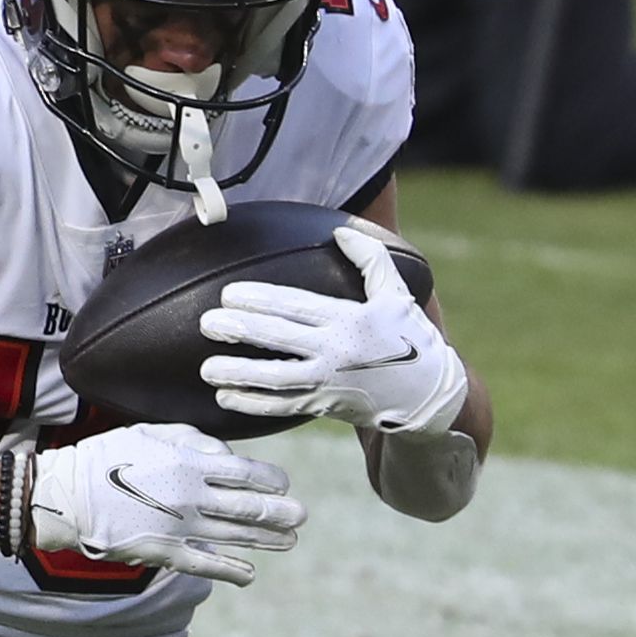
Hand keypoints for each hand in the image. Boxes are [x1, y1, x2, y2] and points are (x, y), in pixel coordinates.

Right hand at [27, 422, 302, 588]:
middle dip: (280, 513)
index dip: (271, 480)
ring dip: (267, 540)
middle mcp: (192, 496)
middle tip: (300, 516)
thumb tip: (226, 453)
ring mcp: (180, 527)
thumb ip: (192, 440)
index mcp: (189, 463)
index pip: (246, 473)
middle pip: (250, 506)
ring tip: (289, 541)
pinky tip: (249, 574)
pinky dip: (231, 571)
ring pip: (235, 535)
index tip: (283, 484)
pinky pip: (206, 564)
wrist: (66, 494)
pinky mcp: (165, 552)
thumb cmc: (106, 456)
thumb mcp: (150, 433)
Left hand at [200, 225, 469, 434]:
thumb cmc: (409, 337)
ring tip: (207, 367)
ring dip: (239, 374)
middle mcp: (336, 352)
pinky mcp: (324, 406)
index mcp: (350, 320)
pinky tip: (224, 396)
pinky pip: (283, 407)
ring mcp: (328, 383)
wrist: (428, 394)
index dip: (261, 301)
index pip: (296, 307)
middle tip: (207, 324)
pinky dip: (253, 404)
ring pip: (276, 379)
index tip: (229, 294)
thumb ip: (370, 259)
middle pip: (280, 340)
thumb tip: (340, 230)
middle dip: (240, 331)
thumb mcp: (396, 295)